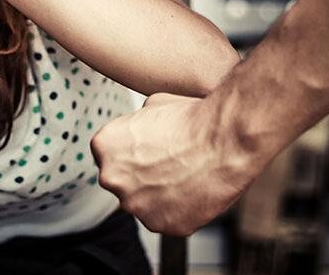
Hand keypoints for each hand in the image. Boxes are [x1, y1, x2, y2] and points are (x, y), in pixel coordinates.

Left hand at [91, 93, 259, 235]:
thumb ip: (135, 123)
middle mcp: (112, 179)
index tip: (152, 150)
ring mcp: (136, 206)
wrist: (224, 140)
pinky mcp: (162, 225)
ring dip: (160, 194)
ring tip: (187, 175)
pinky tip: (195, 190)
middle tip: (170, 163)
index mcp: (104, 146)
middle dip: (142, 175)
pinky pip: (167, 220)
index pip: (110, 155)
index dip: (133, 153)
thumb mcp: (153, 104)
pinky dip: (180, 209)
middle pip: (124, 182)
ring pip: (145, 203)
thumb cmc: (192, 119)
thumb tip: (140, 127)